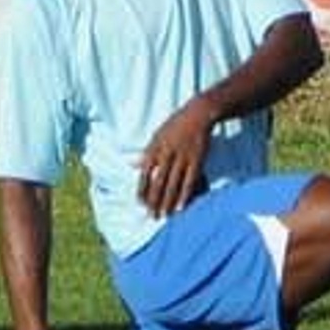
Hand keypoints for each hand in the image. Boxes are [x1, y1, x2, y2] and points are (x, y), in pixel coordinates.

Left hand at [137, 95, 217, 217]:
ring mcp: (182, 158)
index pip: (144, 173)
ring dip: (168, 202)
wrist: (198, 114)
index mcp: (154, 148)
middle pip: (158, 182)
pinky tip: (181, 207)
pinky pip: (190, 181)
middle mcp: (166, 154)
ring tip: (164, 215)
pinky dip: (185, 195)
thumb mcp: (156, 136)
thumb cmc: (175, 125)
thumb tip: (131, 164)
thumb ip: (146, 153)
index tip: (139, 203)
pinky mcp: (197, 160)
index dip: (141, 189)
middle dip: (154, 201)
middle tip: (152, 216)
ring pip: (173, 184)